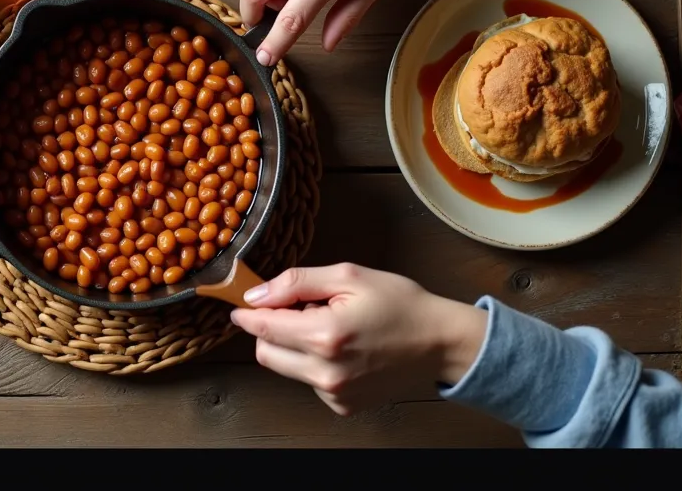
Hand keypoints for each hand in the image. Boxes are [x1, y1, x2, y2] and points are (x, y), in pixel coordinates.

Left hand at [229, 263, 488, 415]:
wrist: (441, 343)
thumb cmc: (400, 303)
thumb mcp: (348, 276)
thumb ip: (296, 283)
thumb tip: (256, 294)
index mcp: (324, 335)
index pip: (262, 327)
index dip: (246, 313)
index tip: (240, 304)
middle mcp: (324, 372)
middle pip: (265, 353)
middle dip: (271, 329)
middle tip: (302, 309)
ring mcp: (334, 394)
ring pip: (287, 367)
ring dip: (294, 346)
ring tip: (331, 328)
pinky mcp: (343, 406)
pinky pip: (310, 382)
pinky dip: (315, 364)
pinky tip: (344, 350)